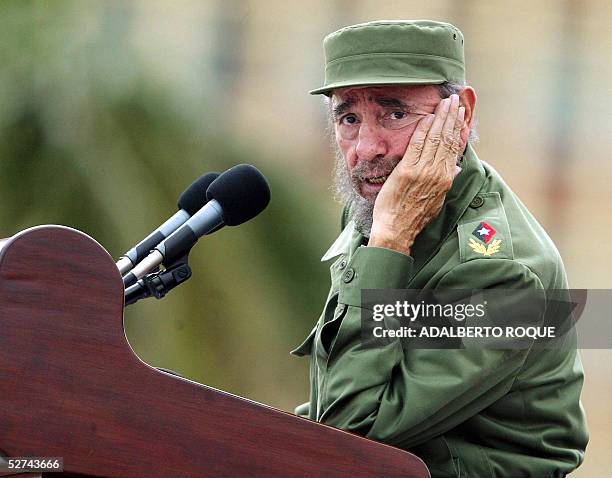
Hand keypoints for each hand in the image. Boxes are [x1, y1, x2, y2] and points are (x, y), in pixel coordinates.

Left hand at [368, 94, 464, 254]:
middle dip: (452, 117)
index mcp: (445, 179)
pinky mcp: (407, 171)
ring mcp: (423, 171)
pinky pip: (418, 145)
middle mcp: (437, 173)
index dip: (458, 128)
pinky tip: (428, 117)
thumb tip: (455, 170)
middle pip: (448, 139)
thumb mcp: (435, 201)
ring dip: (441, 117)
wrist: (396, 230)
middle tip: (455, 99)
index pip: (454, 148)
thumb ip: (444, 183)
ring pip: (436, 138)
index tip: (461, 114)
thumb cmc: (412, 217)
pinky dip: (424, 129)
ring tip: (446, 102)